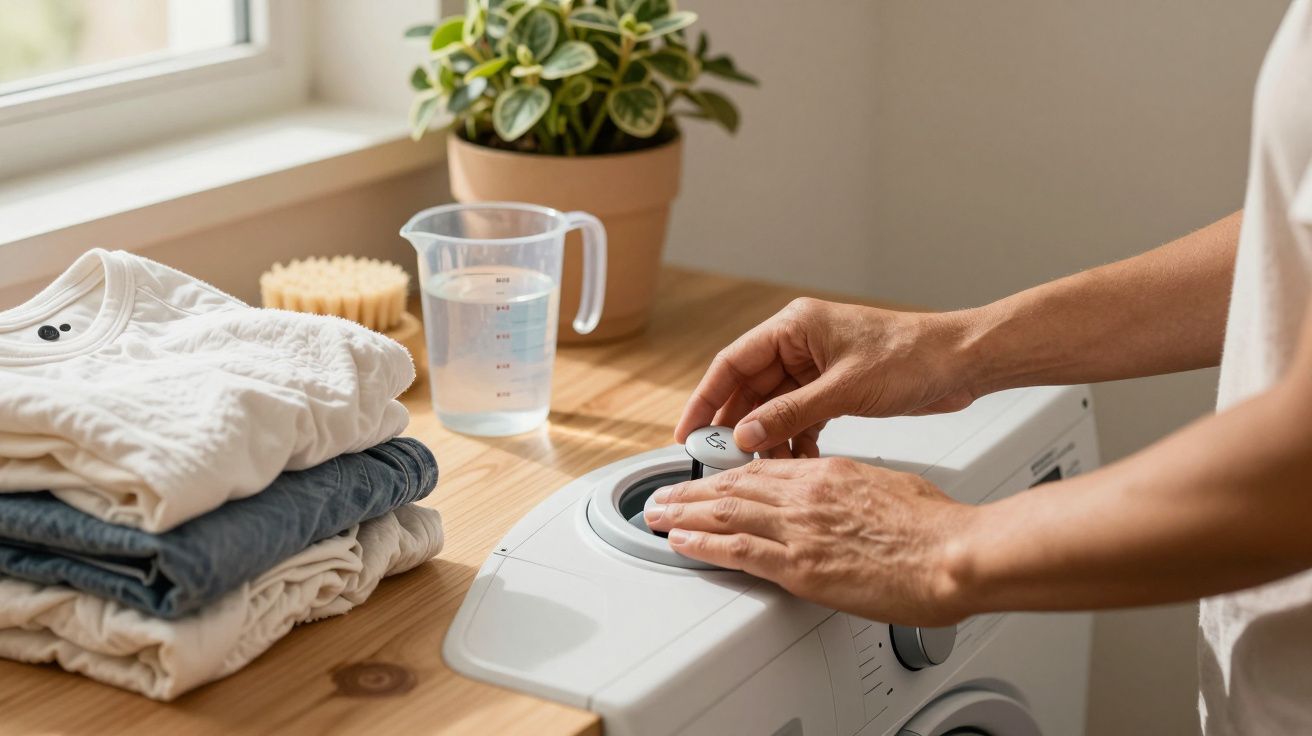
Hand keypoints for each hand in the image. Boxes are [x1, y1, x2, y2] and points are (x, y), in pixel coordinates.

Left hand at [644, 457, 973, 625]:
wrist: (954, 553)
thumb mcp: (891, 487)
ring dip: (683, 514)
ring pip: (725, 512)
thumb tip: (851, 497)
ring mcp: (799, 529)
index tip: (707, 479)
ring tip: (656, 516)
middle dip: (692, 491)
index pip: (763, 469)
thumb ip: (859, 489)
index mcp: (829, 473)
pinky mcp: (800, 565)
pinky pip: (737, 550)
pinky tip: (680, 542)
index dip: (727, 474)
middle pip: (734, 486)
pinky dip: (702, 544)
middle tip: (663, 495)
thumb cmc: (938, 527)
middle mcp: (806, 495)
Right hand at [675, 298, 978, 458]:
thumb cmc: (913, 356)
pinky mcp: (834, 389)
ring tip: (761, 471)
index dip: (705, 399)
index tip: (688, 430)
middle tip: (720, 461)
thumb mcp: (844, 389)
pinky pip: (799, 418)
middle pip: (749, 389)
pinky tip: (795, 466)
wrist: (961, 363)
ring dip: (767, 440)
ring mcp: (816, 368)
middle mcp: (799, 344)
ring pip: (773, 409)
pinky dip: (795, 442)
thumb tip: (747, 436)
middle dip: (736, 427)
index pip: (732, 364)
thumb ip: (790, 414)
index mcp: (794, 328)